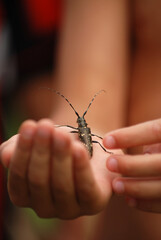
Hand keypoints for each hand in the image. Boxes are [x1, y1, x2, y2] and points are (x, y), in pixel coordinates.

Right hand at [0, 119, 118, 218]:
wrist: (85, 146)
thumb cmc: (54, 145)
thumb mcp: (34, 143)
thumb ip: (16, 150)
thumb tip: (6, 155)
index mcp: (25, 196)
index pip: (19, 178)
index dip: (23, 151)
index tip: (29, 126)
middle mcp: (44, 207)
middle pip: (39, 181)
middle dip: (42, 151)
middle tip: (45, 126)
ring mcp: (68, 209)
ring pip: (62, 185)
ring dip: (60, 156)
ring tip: (61, 134)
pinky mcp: (92, 203)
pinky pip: (85, 188)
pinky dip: (81, 167)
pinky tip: (78, 148)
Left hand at [103, 119, 160, 212]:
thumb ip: (148, 136)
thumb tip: (117, 142)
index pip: (156, 131)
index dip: (130, 136)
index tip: (106, 140)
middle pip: (159, 164)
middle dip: (132, 165)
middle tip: (109, 163)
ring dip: (137, 188)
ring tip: (116, 185)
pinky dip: (147, 204)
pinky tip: (129, 199)